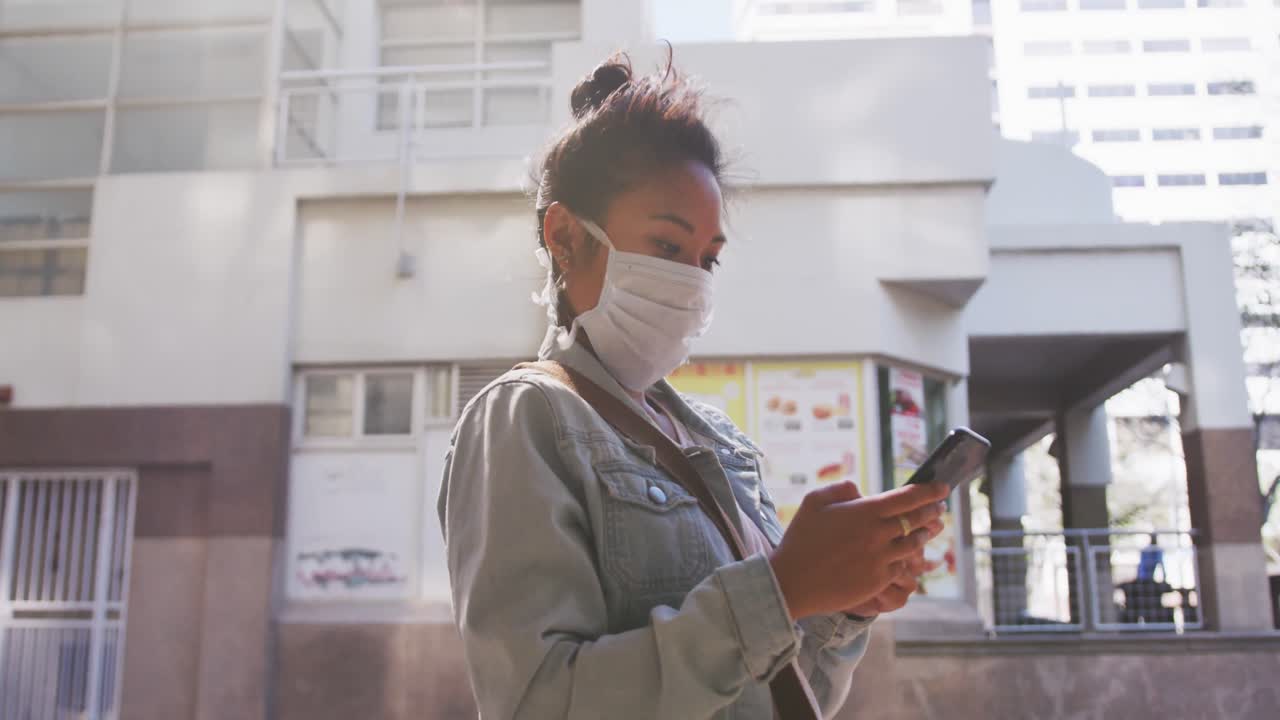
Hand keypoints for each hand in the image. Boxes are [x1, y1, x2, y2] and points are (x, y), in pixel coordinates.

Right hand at [768, 480, 949, 620]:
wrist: (793, 582)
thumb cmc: (801, 538)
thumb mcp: (814, 501)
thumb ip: (841, 489)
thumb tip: (860, 490)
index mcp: (865, 511)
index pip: (908, 497)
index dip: (930, 491)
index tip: (942, 487)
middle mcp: (879, 534)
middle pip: (916, 519)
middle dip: (932, 510)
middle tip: (940, 507)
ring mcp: (881, 560)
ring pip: (914, 544)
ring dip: (925, 534)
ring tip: (931, 528)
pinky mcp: (879, 581)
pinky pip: (902, 566)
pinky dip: (909, 558)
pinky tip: (910, 554)